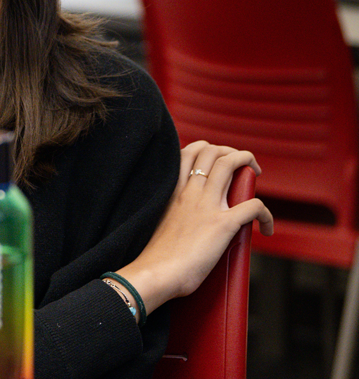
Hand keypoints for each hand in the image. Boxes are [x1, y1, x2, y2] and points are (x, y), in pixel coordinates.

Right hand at [116, 141, 272, 314]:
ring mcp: (207, 205)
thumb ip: (172, 212)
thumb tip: (185, 222)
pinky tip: (265, 228)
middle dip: (232, 151)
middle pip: (212, 152)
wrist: (156, 272)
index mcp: (174, 190)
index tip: (216, 159)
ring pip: (230, 164)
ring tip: (256, 172)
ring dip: (248, 161)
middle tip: (243, 164)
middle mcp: (190, 191)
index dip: (207, 149)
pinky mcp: (223, 224)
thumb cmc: (156, 256)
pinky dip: (266, 214)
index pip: (190, 152)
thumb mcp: (160, 221)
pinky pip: (254, 206)